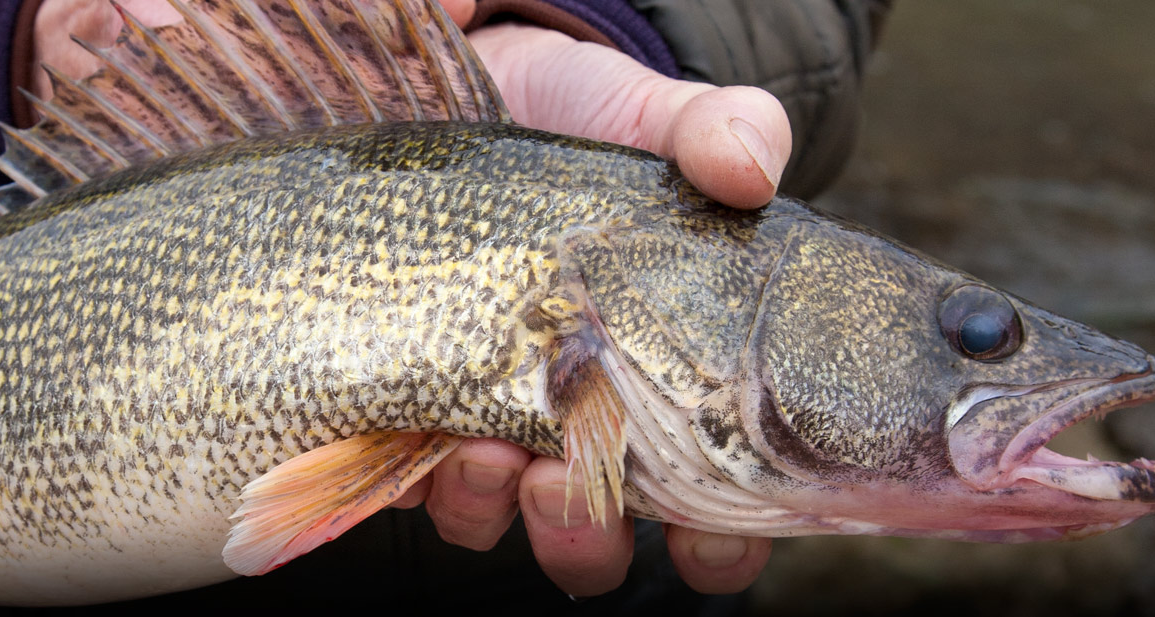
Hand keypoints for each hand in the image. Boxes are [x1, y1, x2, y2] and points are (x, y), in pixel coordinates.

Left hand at [34, 0, 783, 596]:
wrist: (470, 89)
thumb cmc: (586, 122)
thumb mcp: (660, 118)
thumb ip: (719, 133)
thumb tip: (752, 169)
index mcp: (670, 390)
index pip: (720, 508)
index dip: (722, 544)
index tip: (709, 533)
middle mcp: (582, 423)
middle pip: (598, 536)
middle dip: (583, 537)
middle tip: (565, 486)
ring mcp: (489, 419)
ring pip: (496, 519)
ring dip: (494, 509)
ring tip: (487, 453)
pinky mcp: (402, 400)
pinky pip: (405, 477)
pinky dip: (416, 475)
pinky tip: (423, 430)